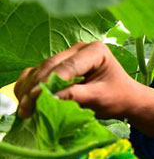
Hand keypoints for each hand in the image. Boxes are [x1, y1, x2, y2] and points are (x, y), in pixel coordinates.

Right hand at [13, 42, 153, 136]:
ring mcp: (67, 56)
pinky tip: (24, 101)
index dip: (49, 82)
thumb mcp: (100, 98)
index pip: (68, 66)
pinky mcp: (59, 66)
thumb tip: (50, 98)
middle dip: (36, 87)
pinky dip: (29, 86)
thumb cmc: (118, 97)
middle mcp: (79, 49)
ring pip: (41, 69)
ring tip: (23, 109)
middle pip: (51, 66)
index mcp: (95, 51)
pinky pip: (39, 73)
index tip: (35, 98)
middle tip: (25, 108)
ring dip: (29, 88)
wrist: (125, 99)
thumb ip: (77, 96)